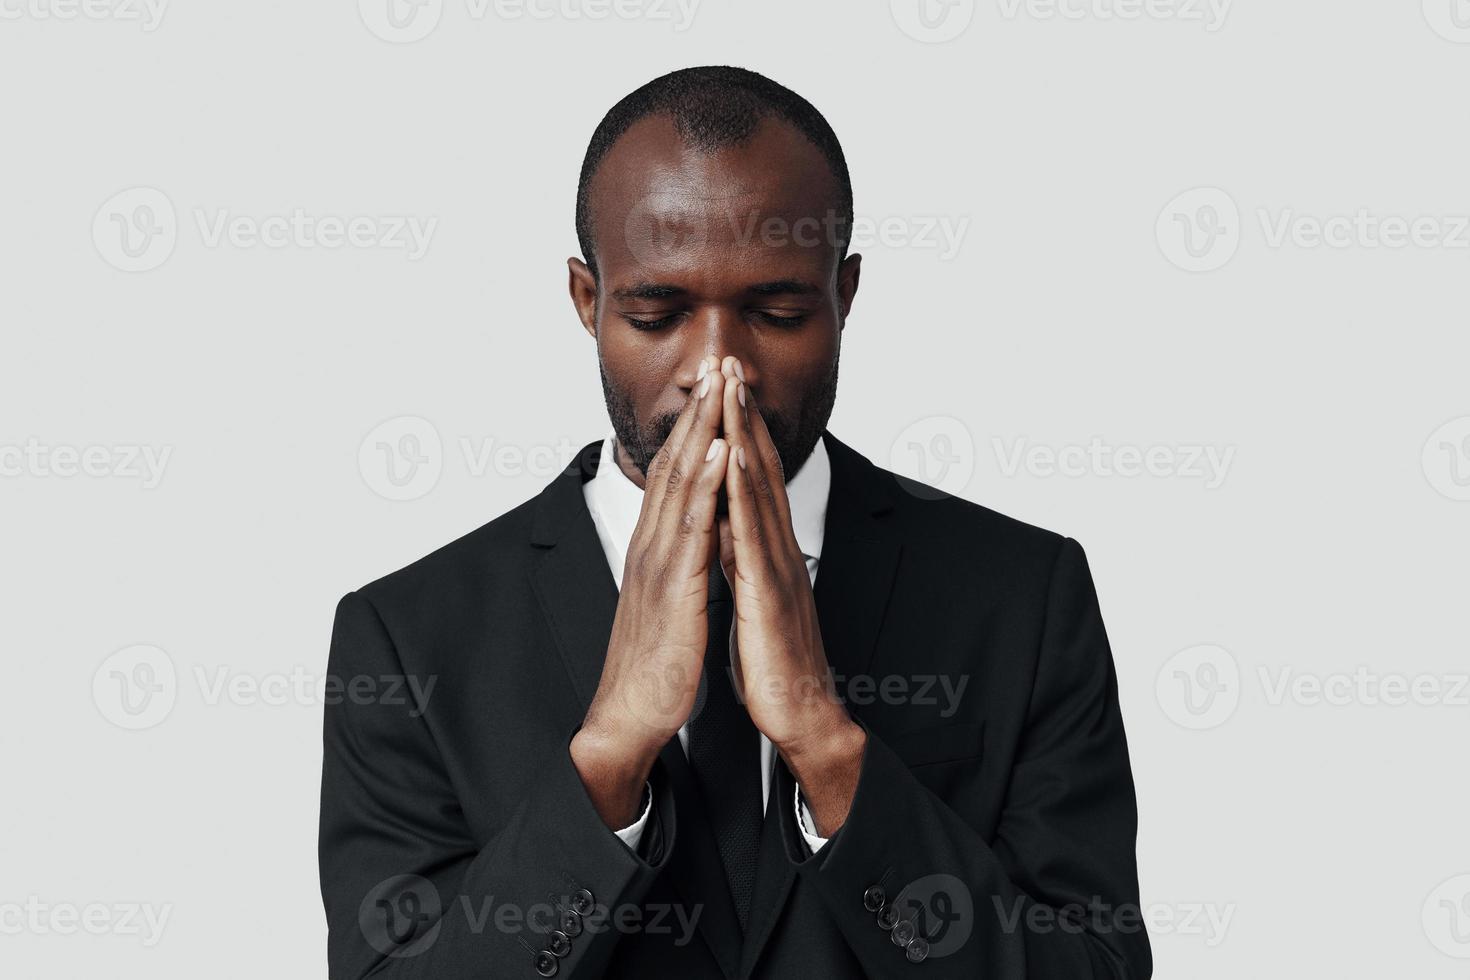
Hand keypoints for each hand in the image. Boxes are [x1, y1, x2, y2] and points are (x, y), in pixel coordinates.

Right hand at [571, 356, 729, 828]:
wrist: (630, 714)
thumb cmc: (656, 662)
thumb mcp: (672, 599)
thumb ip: (682, 561)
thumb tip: (700, 535)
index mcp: (654, 547)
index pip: (673, 473)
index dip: (694, 426)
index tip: (713, 385)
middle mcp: (651, 544)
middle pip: (674, 463)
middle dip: (698, 409)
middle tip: (717, 360)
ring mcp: (659, 562)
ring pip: (681, 483)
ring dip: (702, 429)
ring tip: (720, 385)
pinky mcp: (673, 588)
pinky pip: (692, 527)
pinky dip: (707, 484)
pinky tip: (723, 451)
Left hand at [715, 356, 865, 835]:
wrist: (802, 715)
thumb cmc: (776, 663)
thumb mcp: (754, 598)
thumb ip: (743, 559)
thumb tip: (727, 527)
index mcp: (769, 552)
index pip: (753, 480)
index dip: (741, 429)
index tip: (726, 387)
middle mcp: (778, 550)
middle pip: (760, 472)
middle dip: (743, 414)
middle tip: (731, 364)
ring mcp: (778, 567)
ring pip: (760, 492)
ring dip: (746, 436)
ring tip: (732, 391)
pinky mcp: (771, 593)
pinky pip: (754, 535)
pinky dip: (744, 493)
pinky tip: (735, 460)